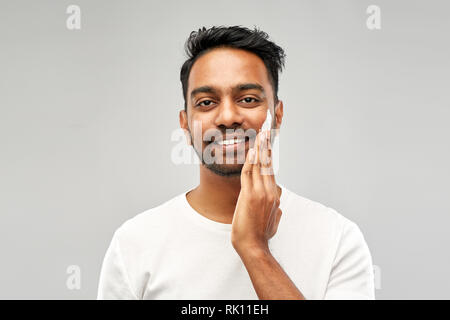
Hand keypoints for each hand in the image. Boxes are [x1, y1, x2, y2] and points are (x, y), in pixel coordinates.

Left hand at [231, 129, 281, 253]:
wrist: (254, 246)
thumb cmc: (261, 235)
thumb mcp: (273, 221)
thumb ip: (276, 210)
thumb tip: (279, 207)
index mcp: (274, 195)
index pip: (271, 169)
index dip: (269, 153)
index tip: (268, 141)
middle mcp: (270, 191)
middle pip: (268, 163)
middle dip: (267, 144)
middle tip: (267, 128)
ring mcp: (261, 193)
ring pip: (260, 165)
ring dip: (259, 148)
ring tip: (260, 133)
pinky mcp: (250, 196)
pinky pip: (250, 174)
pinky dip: (250, 161)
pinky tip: (250, 151)